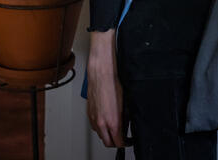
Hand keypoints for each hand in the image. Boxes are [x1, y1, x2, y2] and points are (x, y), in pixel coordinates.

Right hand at [87, 31, 127, 147]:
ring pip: (100, 135)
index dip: (125, 143)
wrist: (101, 75)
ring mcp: (93, 119)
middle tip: (122, 138)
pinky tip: (106, 120)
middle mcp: (101, 123)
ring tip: (114, 128)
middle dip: (115, 143)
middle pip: (107, 142)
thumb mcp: (125, 104)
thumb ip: (125, 118)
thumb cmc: (112, 85)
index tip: (128, 141)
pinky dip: (100, 127)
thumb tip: (126, 124)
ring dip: (107, 134)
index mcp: (112, 122)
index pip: (118, 142)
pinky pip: (95, 126)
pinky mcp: (89, 114)